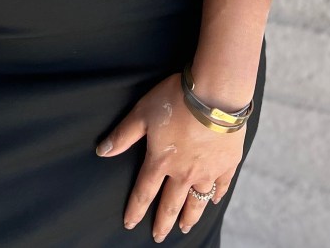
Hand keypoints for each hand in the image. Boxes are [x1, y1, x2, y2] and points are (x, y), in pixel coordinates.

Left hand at [95, 71, 247, 238]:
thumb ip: (123, 134)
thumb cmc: (176, 100)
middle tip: (159, 237)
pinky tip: (215, 200)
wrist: (215, 95)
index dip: (135, 209)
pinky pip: (222, 185)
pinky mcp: (227, 163)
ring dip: (190, 216)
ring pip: (197, 201)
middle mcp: (184, 173)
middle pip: (171, 204)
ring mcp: (207, 171)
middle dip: (163, 222)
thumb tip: (102, 151)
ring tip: (185, 228)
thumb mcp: (143, 113)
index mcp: (161, 161)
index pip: (144, 192)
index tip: (129, 224)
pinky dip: (217, 195)